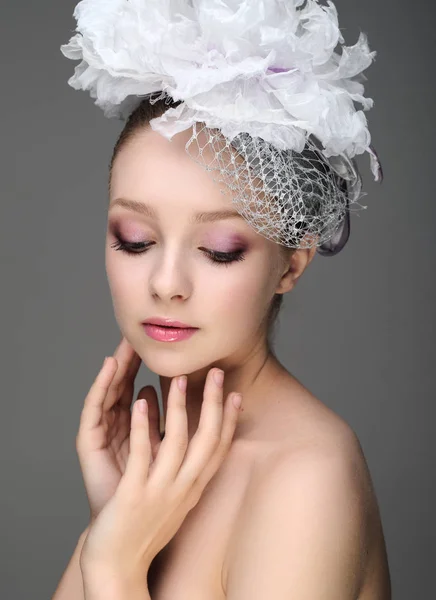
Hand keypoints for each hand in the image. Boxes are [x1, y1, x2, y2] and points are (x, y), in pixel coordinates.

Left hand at [79, 367, 241, 582]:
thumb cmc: (145, 530)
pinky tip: (141, 403)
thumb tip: (190, 446)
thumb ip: (183, 472)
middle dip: (214, 404)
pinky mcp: (133, 495)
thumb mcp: (174, 500)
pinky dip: (143, 427)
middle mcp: (183, 489)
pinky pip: (141, 455)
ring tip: (180, 379)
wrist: (119, 567)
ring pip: (176, 442)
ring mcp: (159, 491)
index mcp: (193, 488)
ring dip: (178, 407)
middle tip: (217, 373)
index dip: (230, 421)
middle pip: (207, 440)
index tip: (237, 395)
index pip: (219, 449)